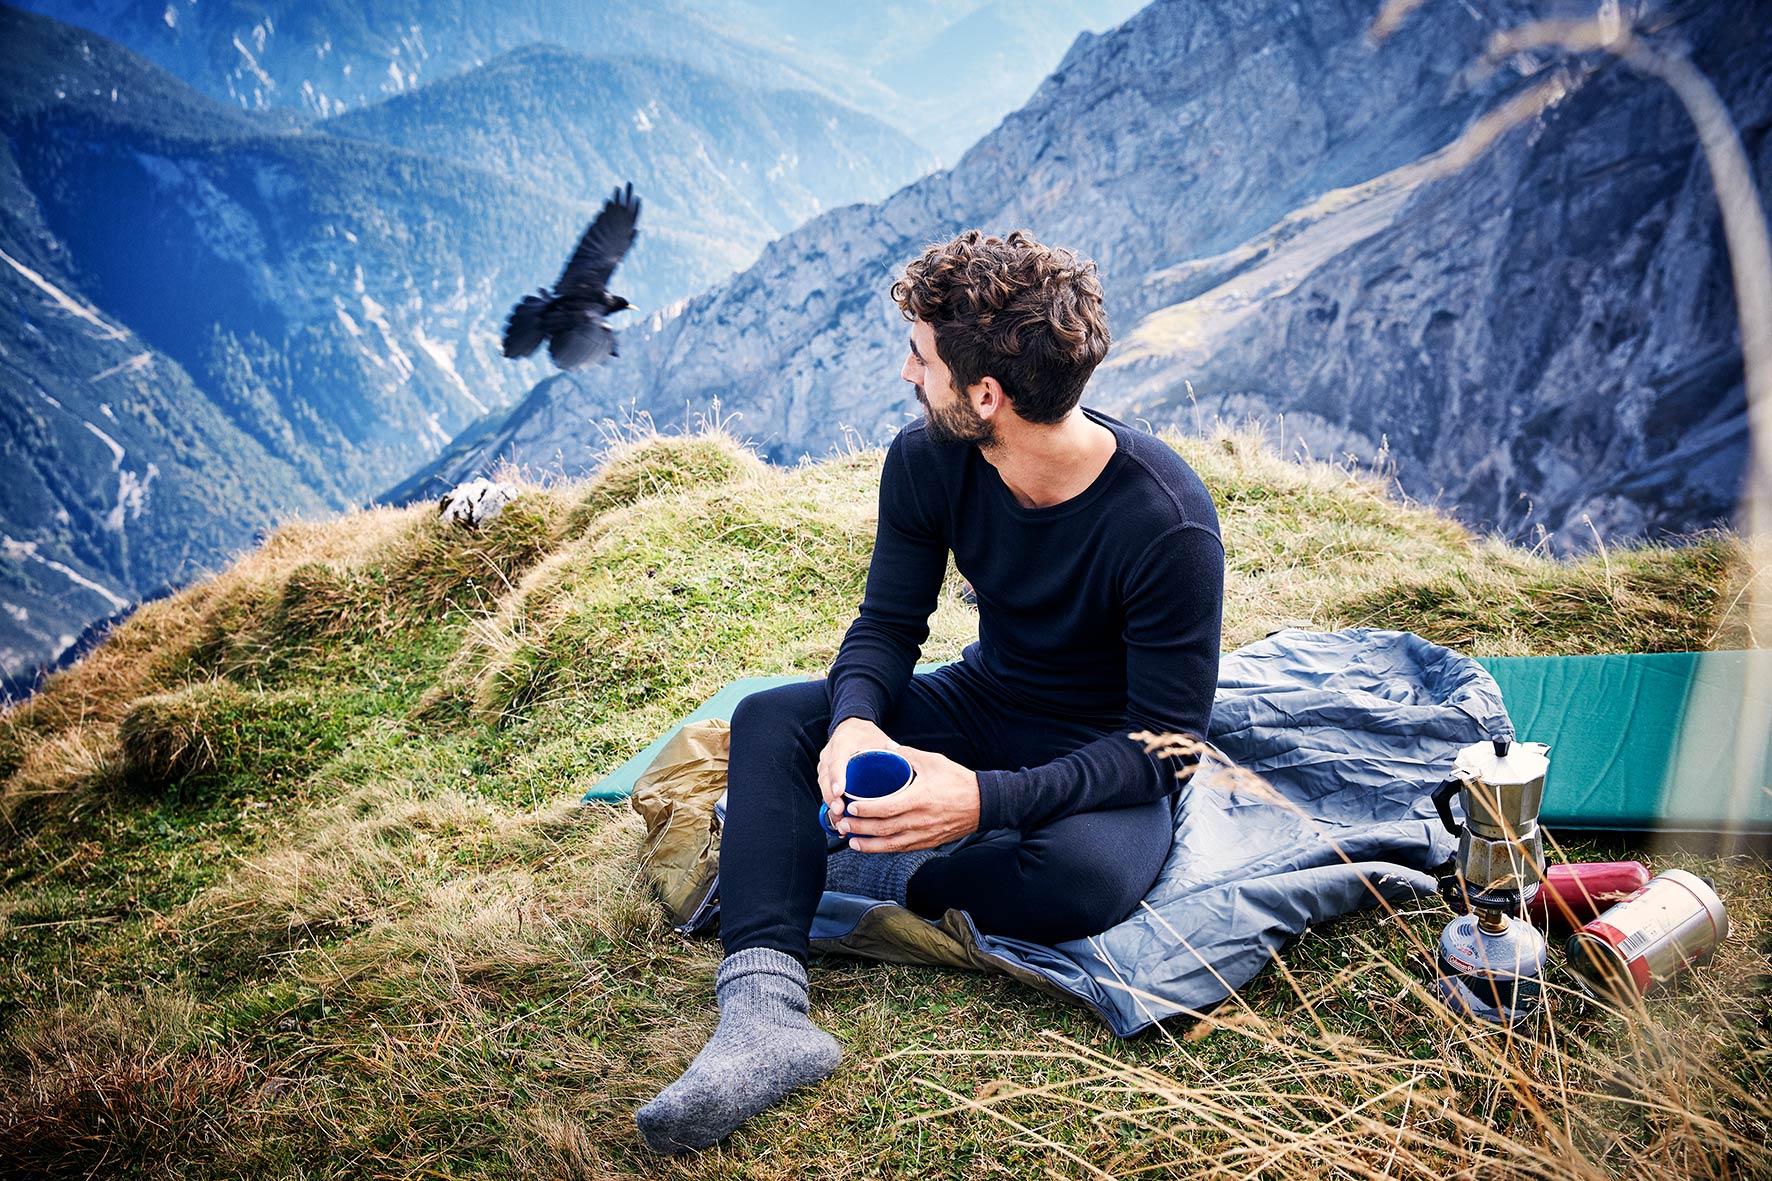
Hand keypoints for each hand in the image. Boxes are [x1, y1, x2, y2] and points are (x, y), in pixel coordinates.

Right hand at [817, 716, 895, 821]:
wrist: (851, 727)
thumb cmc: (866, 735)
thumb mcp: (878, 740)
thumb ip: (891, 751)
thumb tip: (908, 766)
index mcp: (843, 743)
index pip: (837, 761)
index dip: (837, 777)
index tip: (840, 792)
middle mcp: (830, 753)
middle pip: (826, 778)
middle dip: (831, 797)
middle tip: (840, 812)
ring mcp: (825, 764)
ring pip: (823, 786)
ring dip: (830, 804)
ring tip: (839, 820)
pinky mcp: (825, 774)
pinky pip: (825, 790)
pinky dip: (830, 805)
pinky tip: (837, 820)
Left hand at [839, 745, 980, 852]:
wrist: (983, 803)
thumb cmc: (958, 781)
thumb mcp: (933, 762)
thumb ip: (907, 755)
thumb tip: (886, 749)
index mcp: (920, 798)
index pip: (887, 807)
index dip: (866, 810)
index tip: (851, 806)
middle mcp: (920, 820)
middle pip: (884, 828)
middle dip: (860, 828)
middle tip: (843, 824)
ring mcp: (924, 834)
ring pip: (891, 844)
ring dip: (868, 844)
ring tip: (851, 840)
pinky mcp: (928, 842)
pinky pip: (902, 848)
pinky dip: (884, 849)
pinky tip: (871, 846)